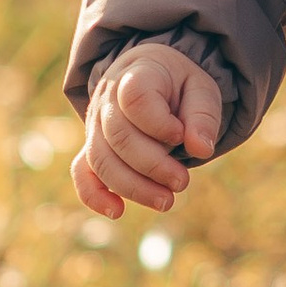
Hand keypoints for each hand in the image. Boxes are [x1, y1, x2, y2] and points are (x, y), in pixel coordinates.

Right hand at [73, 42, 222, 218]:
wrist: (152, 79)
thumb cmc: (179, 85)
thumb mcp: (201, 89)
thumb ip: (203, 115)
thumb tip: (201, 149)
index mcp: (136, 75)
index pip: (135, 99)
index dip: (159, 124)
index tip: (180, 135)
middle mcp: (107, 100)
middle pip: (118, 137)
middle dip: (153, 166)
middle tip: (182, 182)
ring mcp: (95, 125)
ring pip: (101, 161)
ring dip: (134, 186)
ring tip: (167, 201)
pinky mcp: (92, 149)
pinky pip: (82, 173)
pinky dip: (94, 195)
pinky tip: (117, 211)